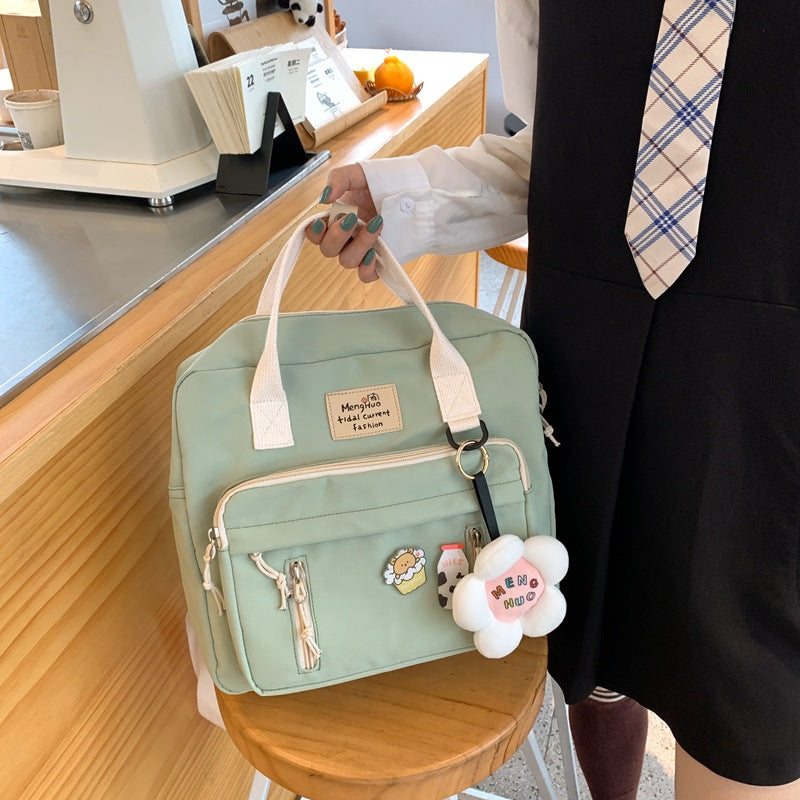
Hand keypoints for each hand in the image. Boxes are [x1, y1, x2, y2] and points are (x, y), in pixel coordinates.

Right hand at [305, 164, 382, 282]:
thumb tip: (324, 198)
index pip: (315, 233)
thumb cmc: (384, 182)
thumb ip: (338, 179)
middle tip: (352, 219)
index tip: (323, 222)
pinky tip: (373, 255)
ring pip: (347, 260)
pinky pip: (365, 275)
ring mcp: (362, 250)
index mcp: (336, 218)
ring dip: (358, 245)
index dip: (314, 232)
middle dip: (337, 236)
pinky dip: (366, 269)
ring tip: (376, 226)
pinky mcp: (379, 260)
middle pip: (328, 249)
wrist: (414, 190)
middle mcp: (346, 237)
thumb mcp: (359, 173)